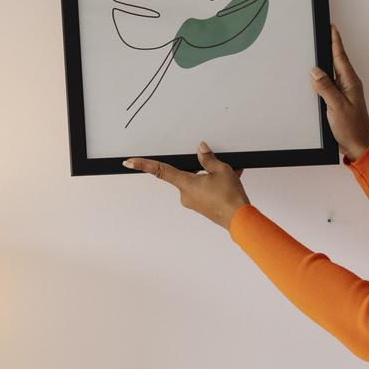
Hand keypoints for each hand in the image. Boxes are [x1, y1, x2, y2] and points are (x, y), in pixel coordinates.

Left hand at [123, 142, 249, 228]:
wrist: (240, 220)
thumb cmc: (230, 198)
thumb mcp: (221, 170)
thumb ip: (208, 158)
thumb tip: (201, 149)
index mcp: (186, 184)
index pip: (160, 171)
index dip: (143, 165)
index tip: (129, 162)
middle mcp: (185, 195)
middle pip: (187, 173)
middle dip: (203, 168)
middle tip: (219, 168)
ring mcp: (193, 202)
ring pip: (199, 181)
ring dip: (213, 176)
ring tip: (230, 175)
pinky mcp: (202, 207)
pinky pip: (206, 190)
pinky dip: (216, 184)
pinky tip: (230, 181)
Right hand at [312, 25, 368, 160]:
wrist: (358, 145)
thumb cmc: (351, 128)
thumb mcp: (336, 107)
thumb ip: (326, 88)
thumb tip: (315, 71)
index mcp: (350, 82)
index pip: (340, 57)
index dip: (335, 41)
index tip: (331, 27)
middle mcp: (348, 84)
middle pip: (336, 61)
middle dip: (329, 46)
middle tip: (322, 33)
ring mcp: (344, 92)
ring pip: (331, 72)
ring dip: (324, 62)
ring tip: (317, 50)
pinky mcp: (339, 100)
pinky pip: (329, 84)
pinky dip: (321, 78)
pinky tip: (315, 77)